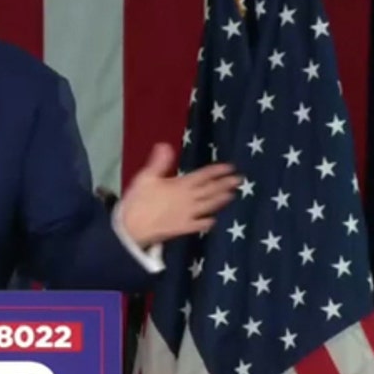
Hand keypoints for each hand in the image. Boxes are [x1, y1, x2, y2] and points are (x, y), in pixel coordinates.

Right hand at [118, 142, 240, 246]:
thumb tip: (165, 145)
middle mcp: (189, 199)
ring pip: (209, 206)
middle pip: (210, 190)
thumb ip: (158, 162)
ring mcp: (188, 215)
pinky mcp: (184, 228)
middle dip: (225, 184)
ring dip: (221, 200)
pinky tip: (212, 220)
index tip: (230, 167)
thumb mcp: (145, 177)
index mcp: (181, 185)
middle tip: (239, 179)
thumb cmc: (138, 201)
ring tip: (232, 195)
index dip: (217, 171)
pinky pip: (199, 224)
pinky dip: (208, 221)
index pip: (203, 176)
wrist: (133, 228)